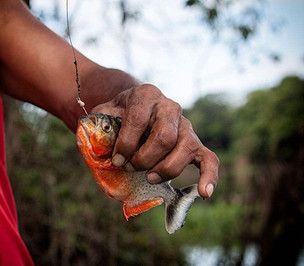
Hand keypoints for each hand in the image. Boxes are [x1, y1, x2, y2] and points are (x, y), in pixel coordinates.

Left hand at [92, 84, 218, 197]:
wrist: (135, 108)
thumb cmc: (118, 115)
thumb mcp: (103, 113)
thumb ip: (99, 126)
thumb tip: (101, 149)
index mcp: (146, 95)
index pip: (138, 119)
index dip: (126, 144)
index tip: (116, 161)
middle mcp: (169, 107)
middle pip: (165, 136)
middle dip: (145, 158)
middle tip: (131, 168)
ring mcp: (185, 124)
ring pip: (186, 148)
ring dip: (167, 169)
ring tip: (150, 179)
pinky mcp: (195, 142)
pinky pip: (209, 158)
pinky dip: (209, 176)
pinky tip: (203, 193)